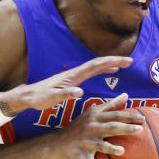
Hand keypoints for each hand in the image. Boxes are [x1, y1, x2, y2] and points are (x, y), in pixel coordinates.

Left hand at [0, 56, 132, 115]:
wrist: (28, 96)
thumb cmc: (39, 97)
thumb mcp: (52, 98)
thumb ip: (65, 94)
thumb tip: (80, 92)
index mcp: (73, 76)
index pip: (95, 66)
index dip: (110, 62)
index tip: (125, 61)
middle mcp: (74, 73)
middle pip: (97, 63)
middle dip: (114, 60)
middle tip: (130, 61)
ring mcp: (73, 76)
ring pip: (95, 67)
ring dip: (109, 64)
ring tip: (123, 65)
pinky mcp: (72, 80)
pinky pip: (91, 73)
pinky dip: (102, 70)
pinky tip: (109, 73)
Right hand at [55, 93, 143, 158]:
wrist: (57, 142)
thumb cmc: (79, 126)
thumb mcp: (92, 113)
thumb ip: (110, 105)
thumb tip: (126, 95)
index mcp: (95, 117)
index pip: (114, 115)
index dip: (128, 116)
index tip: (142, 118)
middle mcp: (91, 128)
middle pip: (110, 127)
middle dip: (125, 128)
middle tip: (140, 130)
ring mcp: (85, 142)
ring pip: (99, 146)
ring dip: (110, 149)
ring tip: (122, 151)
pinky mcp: (80, 155)